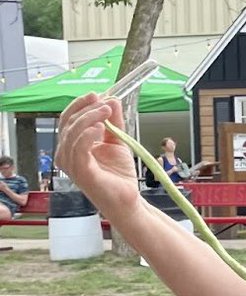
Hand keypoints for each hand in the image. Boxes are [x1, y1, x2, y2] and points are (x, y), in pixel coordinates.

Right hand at [55, 94, 141, 212]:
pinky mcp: (81, 173)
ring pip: (72, 133)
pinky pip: (78, 149)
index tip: (97, 95)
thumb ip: (114, 122)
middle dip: (86, 109)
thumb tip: (112, 99)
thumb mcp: (117, 141)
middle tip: (104, 103)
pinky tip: (100, 128)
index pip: (69, 119)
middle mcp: (67, 154)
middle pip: (68, 123)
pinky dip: (87, 135)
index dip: (80, 105)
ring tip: (106, 113)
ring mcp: (72, 164)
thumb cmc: (119, 175)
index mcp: (72, 145)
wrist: (128, 200)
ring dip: (90, 118)